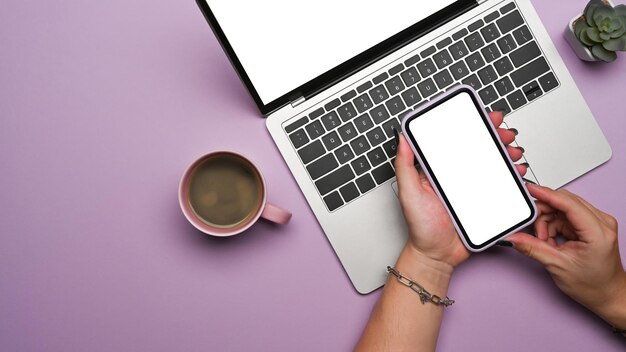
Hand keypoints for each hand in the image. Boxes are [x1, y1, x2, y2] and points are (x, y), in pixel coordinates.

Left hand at [394, 111, 526, 270]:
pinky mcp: (484, 203)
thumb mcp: (408, 192)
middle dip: (496, 138)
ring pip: (493, 165)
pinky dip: (511, 177)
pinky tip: (517, 172)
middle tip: (505, 134)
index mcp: (438, 171)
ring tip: (514, 152)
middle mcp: (456, 177)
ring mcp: (471, 189)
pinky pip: (500, 186)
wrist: (436, 256)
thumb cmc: (420, 227)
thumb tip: (402, 137)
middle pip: (479, 150)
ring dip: (506, 154)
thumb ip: (404, 165)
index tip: (485, 118)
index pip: (456, 141)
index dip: (472, 126)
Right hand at [507, 185, 625, 327]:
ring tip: (546, 242)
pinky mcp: (591, 224)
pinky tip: (553, 240)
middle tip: (536, 234)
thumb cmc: (593, 285)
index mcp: (598, 232)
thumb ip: (533, 248)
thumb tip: (513, 238)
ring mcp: (598, 222)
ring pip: (562, 208)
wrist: (607, 295)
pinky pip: (565, 215)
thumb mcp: (557, 265)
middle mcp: (602, 223)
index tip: (530, 190)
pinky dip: (554, 225)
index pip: (569, 204)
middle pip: (564, 203)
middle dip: (544, 215)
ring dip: (548, 222)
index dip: (547, 195)